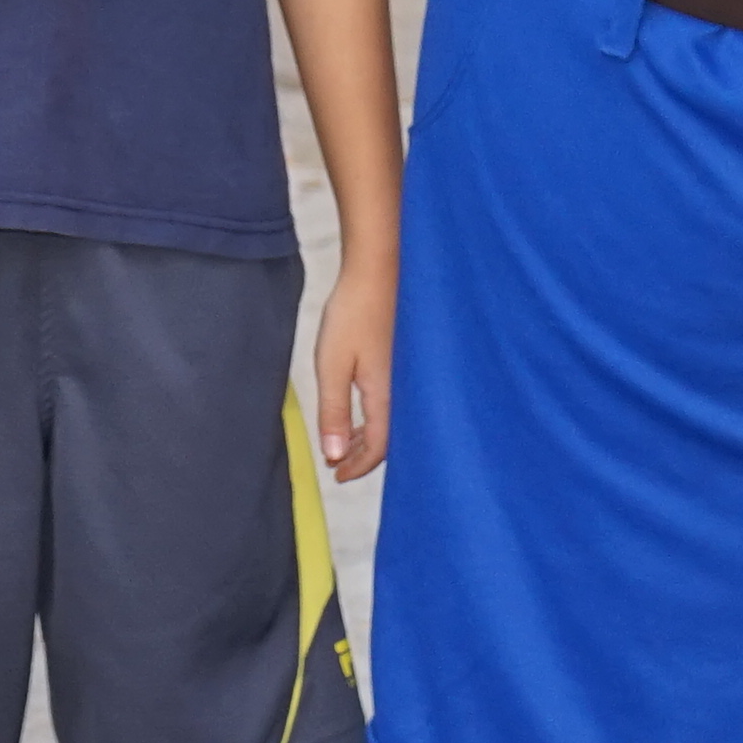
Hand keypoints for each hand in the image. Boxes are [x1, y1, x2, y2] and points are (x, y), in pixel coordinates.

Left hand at [309, 266, 392, 478]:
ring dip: (371, 435)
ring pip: (396, 421)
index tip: (336, 474)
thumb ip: (334, 412)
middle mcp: (406, 391)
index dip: (356, 466)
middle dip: (364, 456)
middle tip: (339, 462)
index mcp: (387, 397)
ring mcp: (410, 376)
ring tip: (347, 438)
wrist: (380, 268)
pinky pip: (399, 401)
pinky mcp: (409, 361)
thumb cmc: (354, 312)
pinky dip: (381, 414)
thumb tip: (333, 455)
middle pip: (391, 440)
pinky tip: (365, 406)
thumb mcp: (332, 364)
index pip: (377, 448)